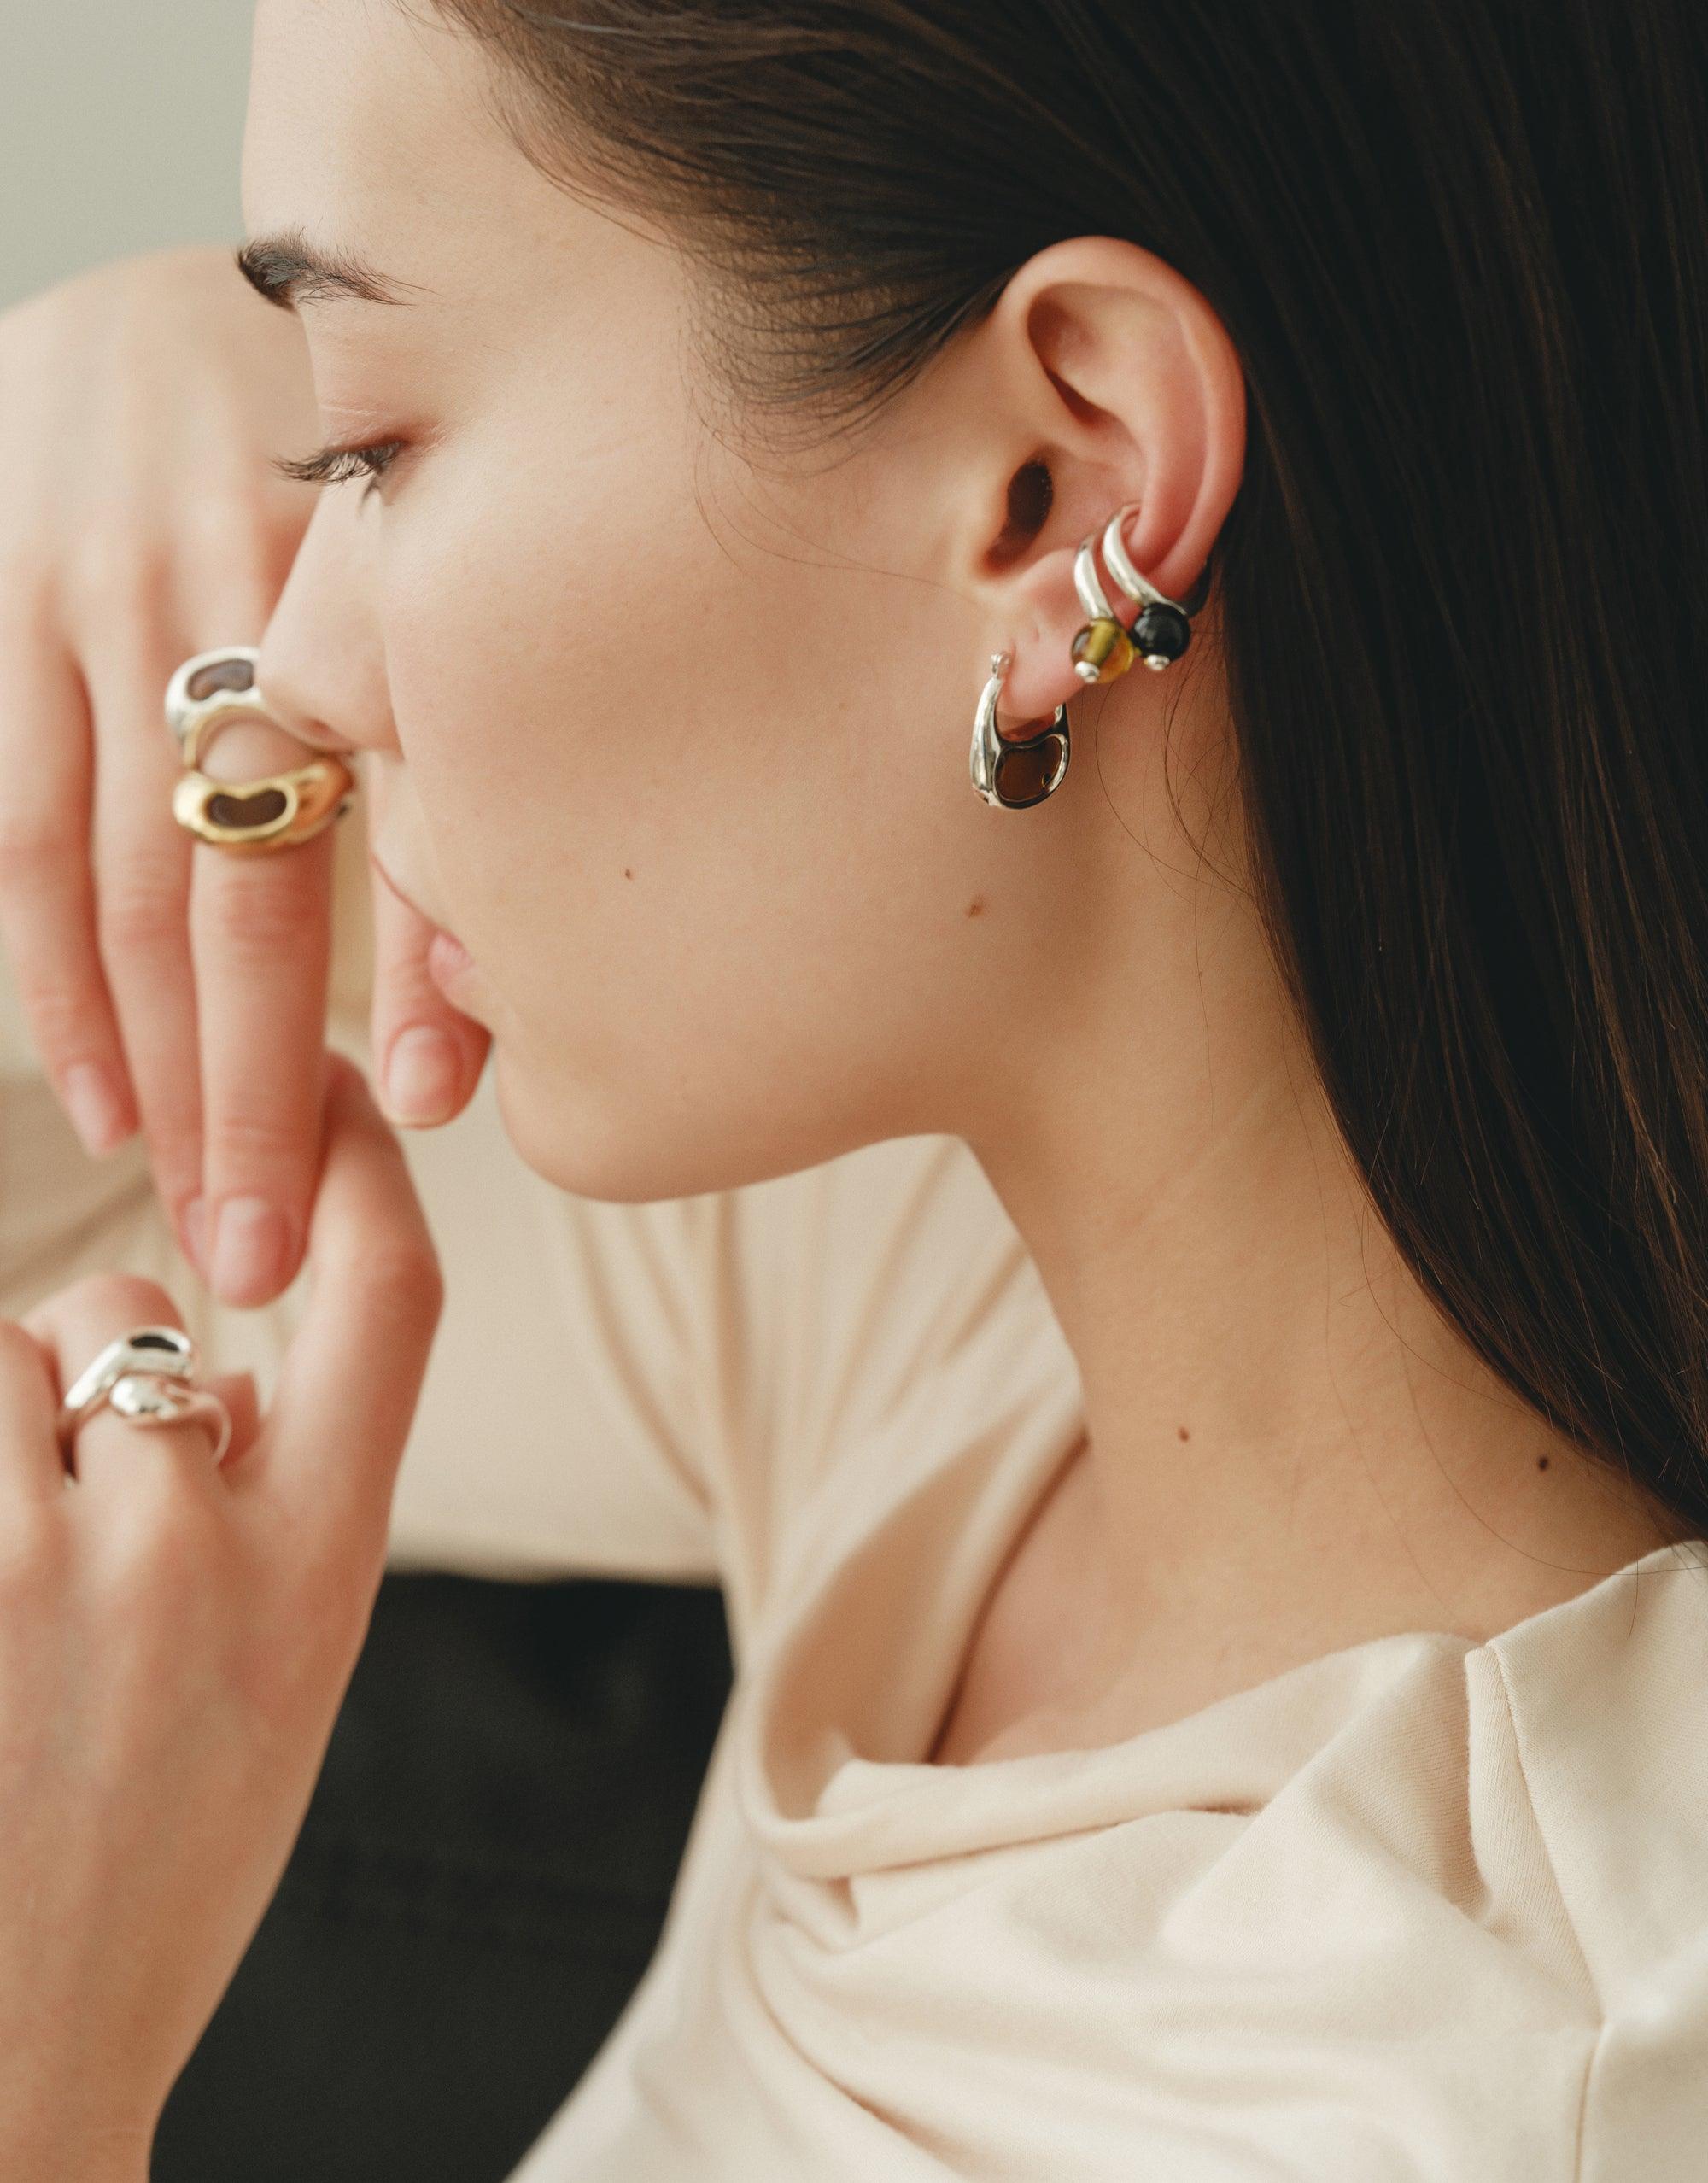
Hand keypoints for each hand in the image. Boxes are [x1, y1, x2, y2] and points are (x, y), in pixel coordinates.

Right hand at [0, 246, 485, 1306]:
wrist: (176, 295)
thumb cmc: (346, 468)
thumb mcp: (426, 563)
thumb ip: (457, 746)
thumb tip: (504, 980)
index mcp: (371, 588)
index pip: (387, 823)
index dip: (404, 987)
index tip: (412, 1131)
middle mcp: (233, 598)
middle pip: (242, 894)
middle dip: (257, 1089)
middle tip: (274, 1250)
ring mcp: (97, 599)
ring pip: (129, 886)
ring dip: (160, 1066)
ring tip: (194, 1205)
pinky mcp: (1, 601)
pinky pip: (19, 830)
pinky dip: (58, 978)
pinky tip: (97, 1090)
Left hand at [0, 1057, 440, 2169]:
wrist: (21, 2059)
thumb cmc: (157, 1862)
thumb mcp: (283, 1682)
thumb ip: (270, 1510)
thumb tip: (194, 1381)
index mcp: (328, 1572)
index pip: (391, 1300)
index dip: (364, 1165)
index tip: (328, 1083)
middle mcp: (202, 1546)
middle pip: (140, 1315)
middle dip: (100, 1371)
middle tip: (83, 1513)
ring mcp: (52, 1564)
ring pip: (17, 1354)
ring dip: (9, 1421)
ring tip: (15, 1570)